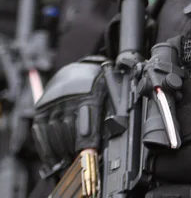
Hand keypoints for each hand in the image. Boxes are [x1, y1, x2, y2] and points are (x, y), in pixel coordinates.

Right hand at [32, 56, 106, 176]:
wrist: (79, 69)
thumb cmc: (97, 84)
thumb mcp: (107, 92)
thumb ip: (107, 112)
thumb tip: (110, 135)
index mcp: (89, 93)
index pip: (87, 120)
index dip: (86, 141)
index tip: (88, 155)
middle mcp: (69, 97)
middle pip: (68, 129)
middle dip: (72, 149)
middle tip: (77, 162)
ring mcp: (53, 102)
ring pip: (53, 131)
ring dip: (59, 151)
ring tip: (65, 162)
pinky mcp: (41, 107)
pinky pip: (39, 131)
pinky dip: (45, 148)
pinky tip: (51, 158)